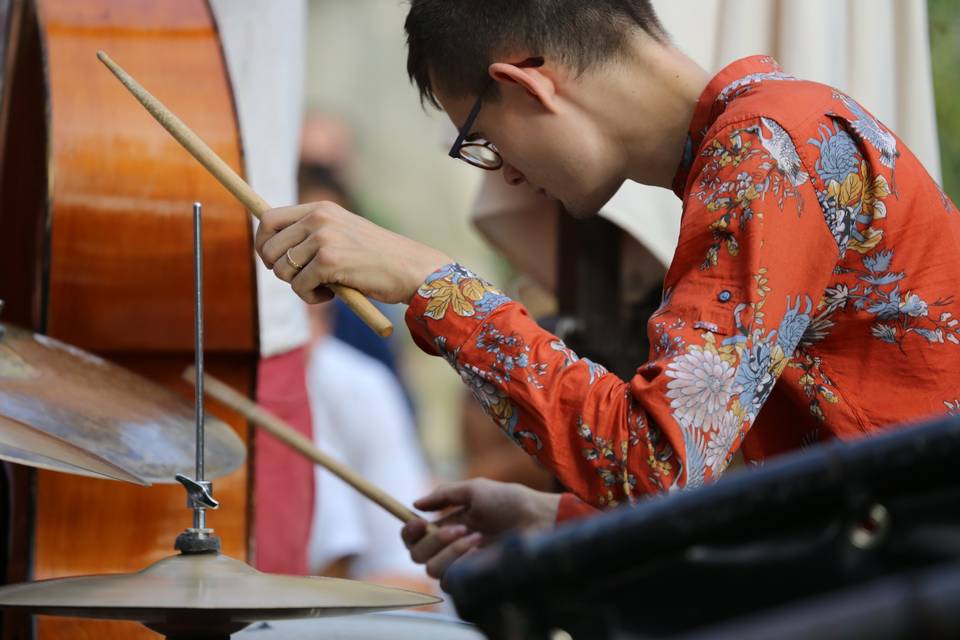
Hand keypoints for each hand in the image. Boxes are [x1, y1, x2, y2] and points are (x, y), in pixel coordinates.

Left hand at [255, 201, 451, 304]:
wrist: (409, 268)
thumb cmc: (377, 259)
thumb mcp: (342, 236)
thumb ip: (312, 236)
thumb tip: (271, 251)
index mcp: (321, 209)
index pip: (269, 219)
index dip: (263, 243)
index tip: (272, 261)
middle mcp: (319, 218)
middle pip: (269, 247)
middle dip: (278, 270)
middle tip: (301, 281)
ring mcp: (323, 238)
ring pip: (282, 269)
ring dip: (297, 286)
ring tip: (323, 288)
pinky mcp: (328, 261)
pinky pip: (299, 286)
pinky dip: (311, 297)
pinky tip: (332, 295)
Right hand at [401, 479, 560, 580]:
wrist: (536, 519)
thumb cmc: (510, 501)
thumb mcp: (475, 489)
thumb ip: (444, 495)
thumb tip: (415, 503)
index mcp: (448, 525)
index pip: (415, 536)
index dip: (409, 531)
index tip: (418, 521)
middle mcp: (449, 547)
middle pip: (415, 554)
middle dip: (432, 539)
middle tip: (458, 526)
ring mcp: (460, 565)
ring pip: (429, 568)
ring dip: (449, 549)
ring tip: (477, 536)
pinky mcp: (471, 580)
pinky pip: (448, 579)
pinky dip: (459, 561)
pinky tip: (479, 549)